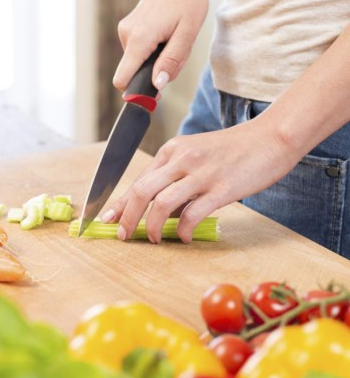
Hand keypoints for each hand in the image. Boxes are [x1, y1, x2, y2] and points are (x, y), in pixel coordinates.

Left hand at [101, 118, 298, 242]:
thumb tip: (157, 212)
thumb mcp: (195, 155)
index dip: (118, 203)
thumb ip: (174, 179)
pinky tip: (185, 237)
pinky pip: (191, 214)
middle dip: (126, 217)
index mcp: (171, 150)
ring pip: (161, 203)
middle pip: (141, 191)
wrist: (271, 138)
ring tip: (154, 239)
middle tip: (124, 235)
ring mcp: (201, 173)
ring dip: (151, 226)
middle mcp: (181, 159)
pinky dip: (183, 230)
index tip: (106, 219)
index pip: (137, 180)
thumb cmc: (232, 150)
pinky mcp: (221, 187)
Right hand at [113, 0, 207, 91]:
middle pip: (136, 72)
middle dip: (157, 72)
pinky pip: (139, 51)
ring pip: (139, 62)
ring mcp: (125, 31)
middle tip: (178, 56)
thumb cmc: (187, 1)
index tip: (152, 96)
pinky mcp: (128, 29)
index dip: (135, 92)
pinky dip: (155, 51)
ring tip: (175, 41)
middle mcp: (127, 35)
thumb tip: (156, 84)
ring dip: (159, 60)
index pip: (122, 79)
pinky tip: (167, 36)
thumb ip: (171, 61)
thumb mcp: (187, 34)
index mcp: (139, 39)